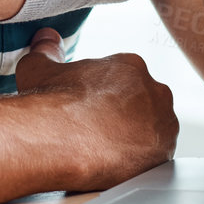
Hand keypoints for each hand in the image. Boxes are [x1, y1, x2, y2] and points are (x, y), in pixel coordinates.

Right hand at [15, 29, 178, 190]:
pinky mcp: (164, 153)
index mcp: (131, 66)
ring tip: (106, 150)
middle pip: (144, 105)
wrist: (57, 139)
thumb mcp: (39, 67)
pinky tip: (115, 164)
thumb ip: (47, 49)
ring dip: (136, 139)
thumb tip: (46, 39)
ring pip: (152, 132)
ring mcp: (162, 123)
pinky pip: (155, 158)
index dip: (106, 97)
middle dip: (126, 117)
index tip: (91, 109)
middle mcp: (154, 91)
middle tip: (99, 130)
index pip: (126, 80)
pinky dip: (139, 162)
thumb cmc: (51, 105)